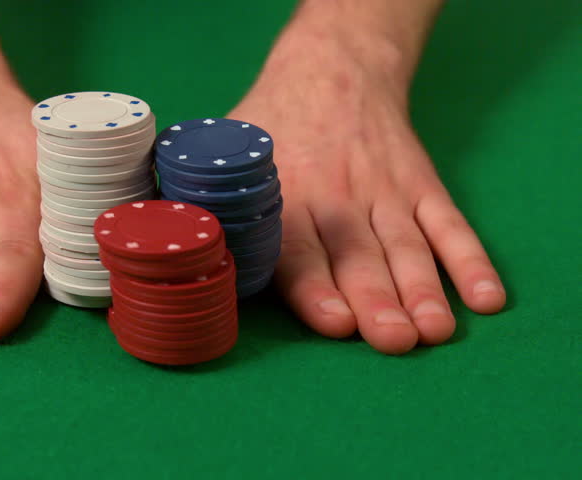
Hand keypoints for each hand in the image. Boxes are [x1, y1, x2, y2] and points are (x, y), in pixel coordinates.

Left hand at [230, 27, 505, 353]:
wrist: (333, 71)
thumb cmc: (272, 129)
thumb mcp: (230, 156)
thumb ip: (206, 203)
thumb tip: (160, 247)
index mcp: (286, 198)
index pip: (299, 250)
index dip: (317, 289)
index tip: (336, 323)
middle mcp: (337, 199)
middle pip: (359, 256)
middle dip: (377, 301)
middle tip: (393, 339)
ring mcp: (386, 194)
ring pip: (406, 246)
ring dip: (423, 290)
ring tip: (433, 331)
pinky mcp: (422, 186)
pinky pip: (450, 224)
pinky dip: (470, 260)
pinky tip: (484, 298)